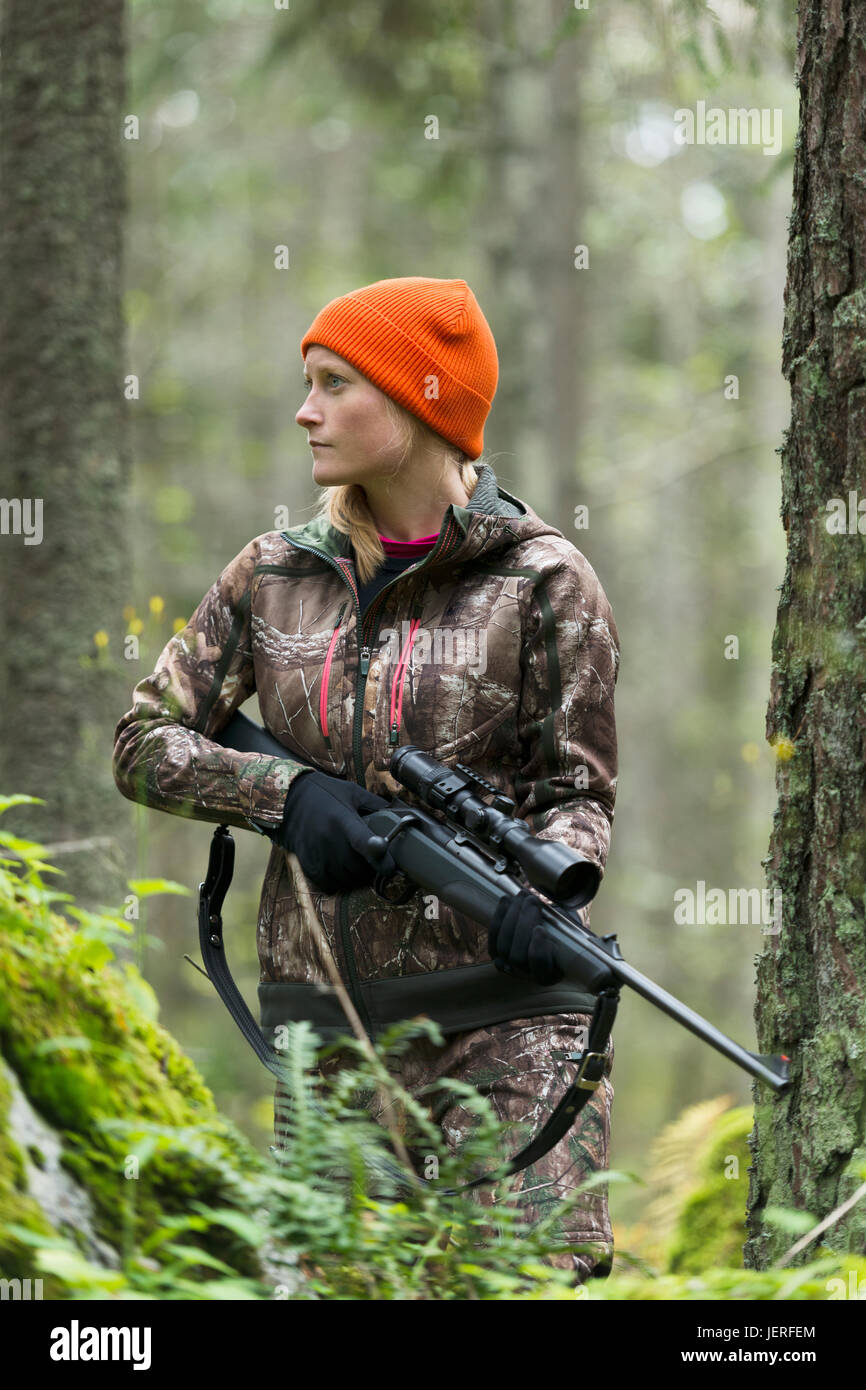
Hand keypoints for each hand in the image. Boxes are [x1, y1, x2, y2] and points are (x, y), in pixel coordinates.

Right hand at [272, 770, 396, 893]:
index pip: (364, 842)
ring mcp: (317, 854)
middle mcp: (329, 839)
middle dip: (370, 867)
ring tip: (354, 859)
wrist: (288, 800)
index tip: (392, 868)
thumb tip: (401, 816)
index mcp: (343, 819)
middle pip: (358, 867)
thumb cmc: (325, 794)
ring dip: (356, 876)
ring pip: (346, 879)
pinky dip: (339, 881)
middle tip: (371, 857)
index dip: (380, 857)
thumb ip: (376, 805)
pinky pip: (330, 885)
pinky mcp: (308, 864)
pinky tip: (340, 867)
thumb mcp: (352, 792)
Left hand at [488, 888, 562, 985]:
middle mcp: (525, 976)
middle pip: (517, 956)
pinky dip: (499, 916)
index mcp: (548, 976)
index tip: (541, 929)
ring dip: (512, 916)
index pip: (539, 969)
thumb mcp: (568, 934)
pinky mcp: (496, 953)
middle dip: (524, 925)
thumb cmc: (563, 935)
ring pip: (503, 946)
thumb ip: (560, 929)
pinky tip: (506, 900)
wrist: (550, 935)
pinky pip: (493, 937)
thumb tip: (544, 911)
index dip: (537, 952)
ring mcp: (508, 966)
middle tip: (532, 900)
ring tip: (522, 896)